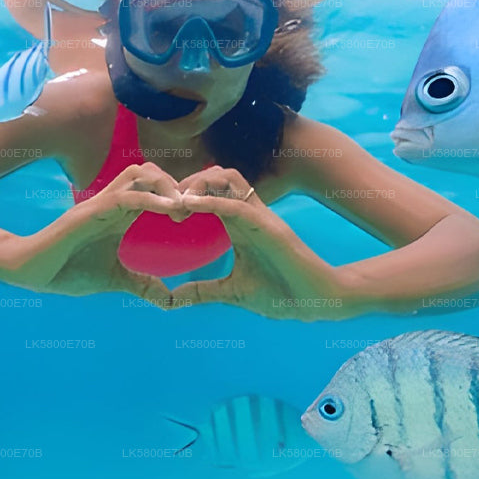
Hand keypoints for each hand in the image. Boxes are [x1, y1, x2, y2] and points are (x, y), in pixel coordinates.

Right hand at [0, 163, 187, 303]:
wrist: (33, 272)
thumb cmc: (68, 270)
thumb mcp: (115, 280)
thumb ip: (141, 285)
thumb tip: (169, 301)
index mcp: (121, 214)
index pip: (154, 189)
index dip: (179, 193)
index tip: (198, 213)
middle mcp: (114, 203)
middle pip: (150, 171)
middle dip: (176, 183)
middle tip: (192, 207)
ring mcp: (102, 204)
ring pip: (139, 174)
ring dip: (165, 185)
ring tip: (183, 205)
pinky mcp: (91, 212)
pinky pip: (125, 196)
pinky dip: (150, 198)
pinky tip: (169, 209)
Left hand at [170, 167, 355, 320]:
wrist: (315, 302)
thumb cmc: (281, 294)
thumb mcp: (231, 292)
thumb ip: (203, 291)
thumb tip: (174, 299)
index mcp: (240, 225)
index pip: (212, 192)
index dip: (186, 192)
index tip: (163, 207)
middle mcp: (249, 214)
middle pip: (217, 176)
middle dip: (189, 181)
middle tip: (166, 200)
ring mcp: (260, 217)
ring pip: (228, 178)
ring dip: (199, 183)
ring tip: (177, 200)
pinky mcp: (269, 227)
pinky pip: (238, 204)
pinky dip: (212, 200)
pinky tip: (190, 205)